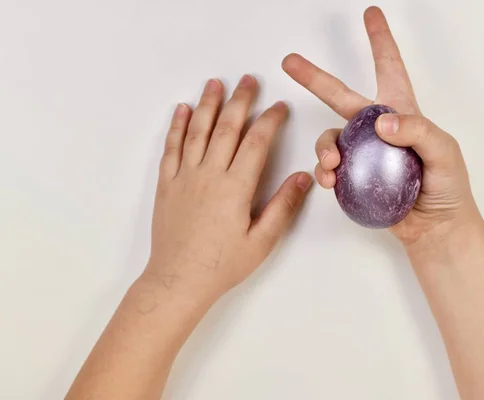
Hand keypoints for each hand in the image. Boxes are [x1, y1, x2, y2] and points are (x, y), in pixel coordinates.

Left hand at [145, 75, 312, 305]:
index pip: (256, 143)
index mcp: (235, 188)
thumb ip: (283, 206)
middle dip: (240, 101)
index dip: (269, 121)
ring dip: (208, 104)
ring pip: (198, 131)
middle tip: (249, 80)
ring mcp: (184, 177)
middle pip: (227, 128)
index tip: (279, 107)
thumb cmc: (223, 265)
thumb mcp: (262, 241)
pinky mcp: (166, 184)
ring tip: (215, 83)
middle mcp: (209, 175)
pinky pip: (171, 148)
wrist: (178, 280)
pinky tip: (183, 110)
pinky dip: (178, 127)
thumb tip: (304, 176)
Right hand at [282, 6, 477, 248]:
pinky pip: (329, 168)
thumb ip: (417, 131)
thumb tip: (381, 121)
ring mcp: (362, 153)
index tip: (371, 14)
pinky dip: (324, 172)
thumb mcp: (444, 152)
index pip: (390, 68)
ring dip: (323, 147)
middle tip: (290, 62)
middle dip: (315, 79)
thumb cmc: (447, 186)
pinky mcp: (352, 177)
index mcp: (403, 112)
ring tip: (330, 163)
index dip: (380, 41)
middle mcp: (377, 129)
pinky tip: (329, 181)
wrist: (434, 227)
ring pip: (331, 138)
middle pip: (340, 97)